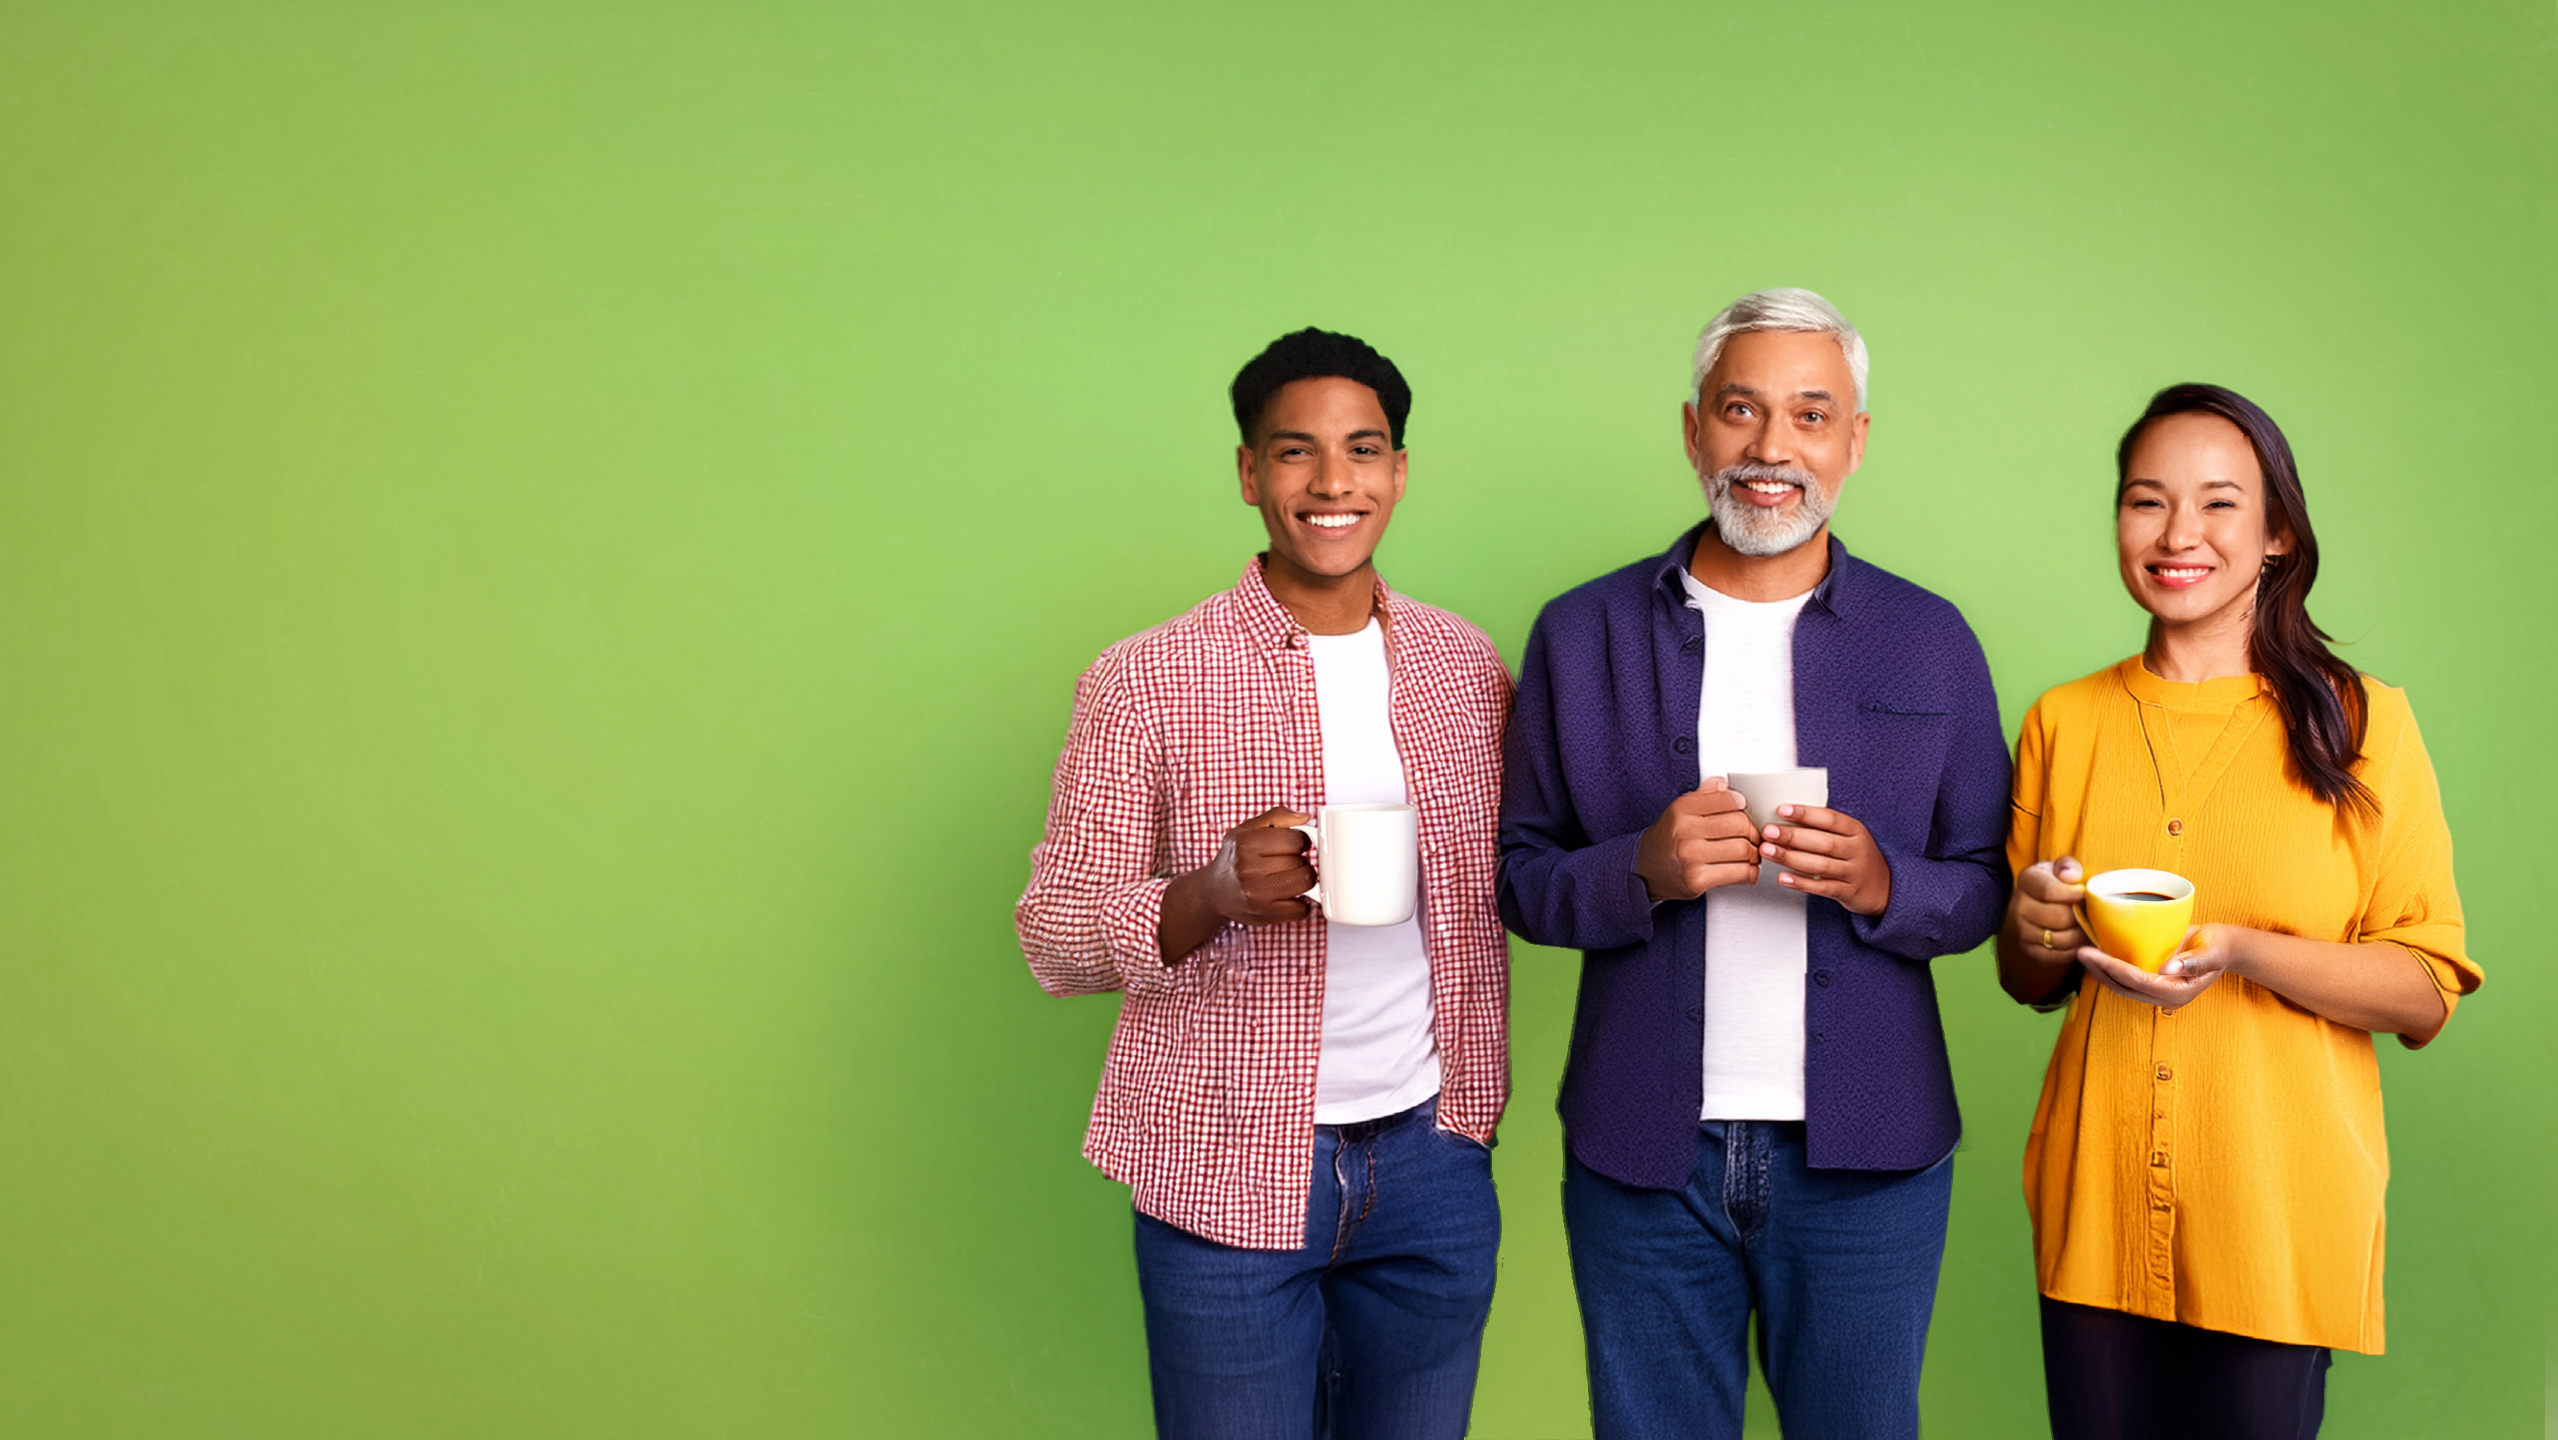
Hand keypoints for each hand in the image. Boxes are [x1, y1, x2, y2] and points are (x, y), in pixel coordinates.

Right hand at [1156, 807, 1315, 962]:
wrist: (1213, 893)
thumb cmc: (1235, 858)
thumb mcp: (1247, 829)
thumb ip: (1277, 816)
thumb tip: (1304, 817)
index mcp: (1246, 843)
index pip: (1296, 839)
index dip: (1301, 840)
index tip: (1295, 844)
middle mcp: (1249, 869)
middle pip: (1301, 861)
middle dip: (1300, 860)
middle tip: (1288, 862)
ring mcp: (1257, 895)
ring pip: (1305, 883)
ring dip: (1303, 879)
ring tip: (1290, 876)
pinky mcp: (1265, 915)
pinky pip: (1302, 909)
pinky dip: (1301, 903)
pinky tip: (1288, 895)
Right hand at [1635, 778, 1760, 901]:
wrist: (1646, 868)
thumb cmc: (1668, 839)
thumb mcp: (1680, 810)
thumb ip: (1704, 795)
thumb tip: (1724, 782)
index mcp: (1683, 809)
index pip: (1728, 800)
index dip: (1743, 806)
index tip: (1744, 813)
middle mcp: (1685, 831)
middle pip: (1740, 825)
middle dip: (1754, 832)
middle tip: (1754, 837)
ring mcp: (1690, 857)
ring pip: (1744, 850)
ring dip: (1754, 854)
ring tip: (1751, 854)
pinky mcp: (1697, 880)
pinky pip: (1739, 873)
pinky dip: (1749, 872)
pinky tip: (1745, 869)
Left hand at [1755, 803, 1891, 915]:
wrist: (1885, 887)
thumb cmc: (1857, 856)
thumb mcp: (1849, 837)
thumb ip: (1824, 827)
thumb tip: (1785, 815)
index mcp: (1856, 830)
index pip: (1830, 818)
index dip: (1806, 814)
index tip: (1782, 810)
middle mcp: (1857, 850)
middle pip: (1823, 841)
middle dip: (1792, 836)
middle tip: (1768, 832)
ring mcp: (1854, 872)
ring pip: (1820, 864)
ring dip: (1791, 858)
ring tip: (1768, 851)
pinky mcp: (1848, 892)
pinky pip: (1822, 887)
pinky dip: (1801, 883)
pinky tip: (1783, 878)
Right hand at [2010, 856, 2090, 963]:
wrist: (2046, 901)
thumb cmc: (2061, 882)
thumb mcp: (2064, 868)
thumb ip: (2069, 866)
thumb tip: (2069, 875)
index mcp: (2027, 880)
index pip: (2049, 891)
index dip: (2072, 895)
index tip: (2085, 895)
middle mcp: (2018, 905)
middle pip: (2057, 918)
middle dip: (2080, 918)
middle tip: (2091, 915)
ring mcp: (2021, 929)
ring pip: (2057, 939)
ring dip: (2078, 937)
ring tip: (2088, 929)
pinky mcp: (2027, 948)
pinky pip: (2052, 957)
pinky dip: (2070, 952)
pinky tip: (2079, 943)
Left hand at [2078, 923, 2243, 1012]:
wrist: (2222, 947)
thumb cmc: (2219, 946)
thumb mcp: (2212, 950)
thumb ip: (2194, 961)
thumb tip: (2168, 969)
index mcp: (2178, 992)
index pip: (2137, 981)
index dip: (2112, 968)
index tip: (2092, 953)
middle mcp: (2164, 997)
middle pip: (2123, 987)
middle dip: (2100, 971)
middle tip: (2080, 951)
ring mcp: (2157, 991)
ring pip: (2120, 986)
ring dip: (2100, 972)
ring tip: (2083, 953)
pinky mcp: (2151, 982)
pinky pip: (2125, 979)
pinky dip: (2109, 969)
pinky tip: (2097, 955)